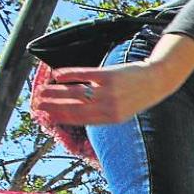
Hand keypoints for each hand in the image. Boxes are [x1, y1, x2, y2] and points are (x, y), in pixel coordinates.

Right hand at [33, 62, 180, 125]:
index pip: (79, 120)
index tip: (45, 115)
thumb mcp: (121, 111)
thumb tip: (75, 112)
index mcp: (111, 119)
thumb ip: (100, 113)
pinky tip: (57, 74)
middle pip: (73, 107)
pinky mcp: (110, 76)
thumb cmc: (137, 96)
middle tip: (36, 102)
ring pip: (75, 92)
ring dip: (56, 91)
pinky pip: (84, 75)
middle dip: (52, 105)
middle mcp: (109, 108)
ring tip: (43, 89)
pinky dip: (69, 74)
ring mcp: (109, 92)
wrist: (157, 80)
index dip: (60, 117)